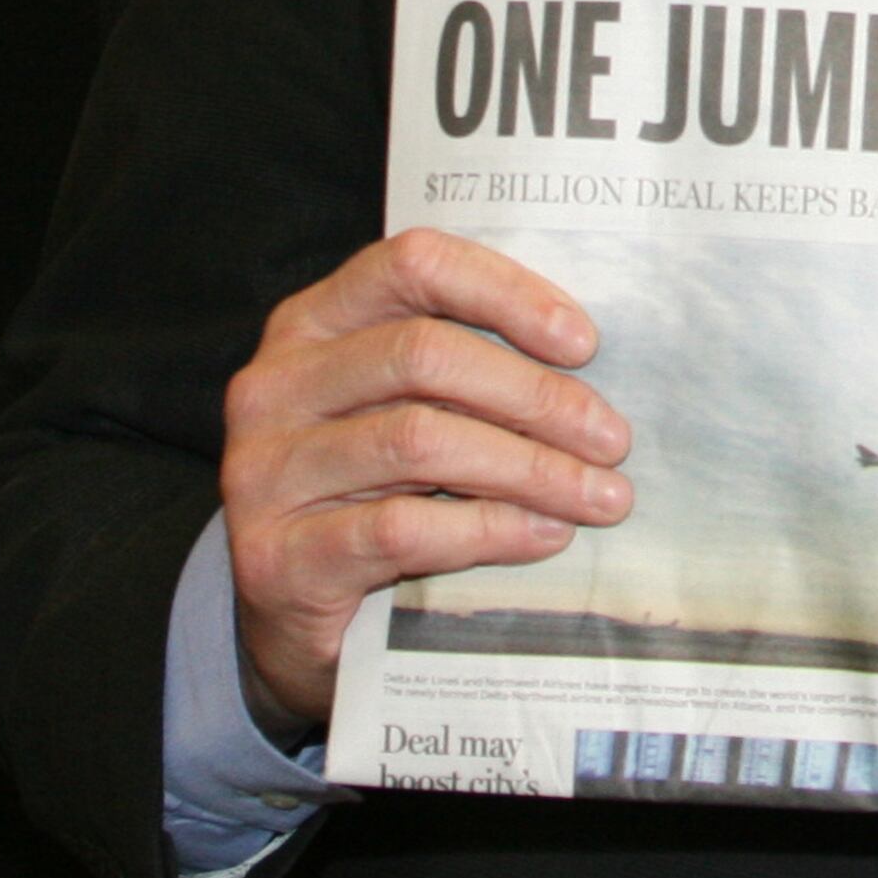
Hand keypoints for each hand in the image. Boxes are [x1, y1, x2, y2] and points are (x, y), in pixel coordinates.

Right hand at [220, 227, 631, 727]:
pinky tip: (543, 536)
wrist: (293, 612)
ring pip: (418, 441)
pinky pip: (400, 528)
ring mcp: (264, 472)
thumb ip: (466, 370)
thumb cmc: (370, 491)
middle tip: (612, 439)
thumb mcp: (405, 410)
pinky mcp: (276, 557)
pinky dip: (488, 529)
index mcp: (311, 323)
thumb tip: (589, 364)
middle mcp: (275, 385)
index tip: (584, 343)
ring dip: (529, 468)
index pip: (413, 265)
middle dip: (536, 396)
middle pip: (423, 355)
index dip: (506, 292)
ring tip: (599, 496)